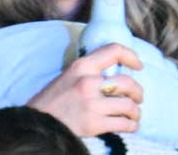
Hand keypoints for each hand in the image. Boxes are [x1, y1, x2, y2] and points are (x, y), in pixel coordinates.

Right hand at [28, 43, 143, 136]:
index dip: (131, 56)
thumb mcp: (68, 76)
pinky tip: (130, 126)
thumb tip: (113, 73)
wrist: (38, 124)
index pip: (114, 51)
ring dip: (135, 111)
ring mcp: (92, 104)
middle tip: (138, 97)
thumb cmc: (53, 101)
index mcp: (82, 66)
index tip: (138, 65)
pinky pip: (123, 124)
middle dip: (138, 92)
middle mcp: (88, 82)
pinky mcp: (94, 124)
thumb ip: (89, 72)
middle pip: (128, 82)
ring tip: (134, 114)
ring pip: (128, 105)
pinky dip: (131, 126)